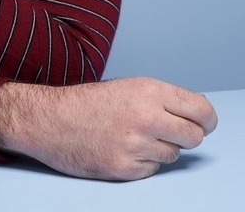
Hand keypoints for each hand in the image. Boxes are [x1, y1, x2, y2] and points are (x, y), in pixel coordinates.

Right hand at [0, 77, 217, 180]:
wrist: (49, 119)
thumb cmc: (85, 102)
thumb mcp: (127, 86)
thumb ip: (160, 99)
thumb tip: (193, 115)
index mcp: (148, 90)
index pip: (200, 109)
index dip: (206, 119)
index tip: (205, 122)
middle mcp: (146, 116)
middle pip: (194, 136)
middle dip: (186, 136)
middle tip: (171, 132)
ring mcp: (135, 145)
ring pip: (173, 155)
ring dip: (160, 149)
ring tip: (134, 137)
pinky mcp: (125, 168)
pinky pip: (152, 170)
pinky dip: (143, 163)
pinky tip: (122, 149)